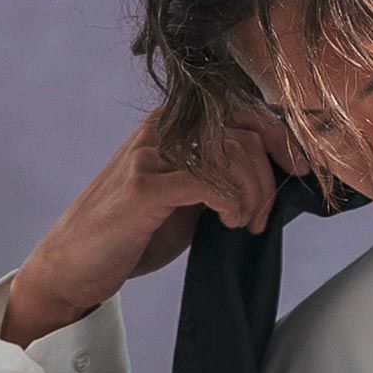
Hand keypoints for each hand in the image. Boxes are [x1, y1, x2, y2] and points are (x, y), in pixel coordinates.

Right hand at [0, 103, 313, 346]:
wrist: (76, 264)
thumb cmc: (135, 233)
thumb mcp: (187, 198)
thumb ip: (220, 177)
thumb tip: (272, 174)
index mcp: (173, 124)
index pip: (239, 108)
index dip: (278, 135)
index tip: (297, 169)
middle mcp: (162, 129)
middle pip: (242, 130)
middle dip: (267, 179)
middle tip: (260, 219)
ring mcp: (151, 155)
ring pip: (231, 154)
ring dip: (252, 195)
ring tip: (243, 225)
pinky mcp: (143, 188)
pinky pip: (209, 182)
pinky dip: (232, 204)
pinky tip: (229, 223)